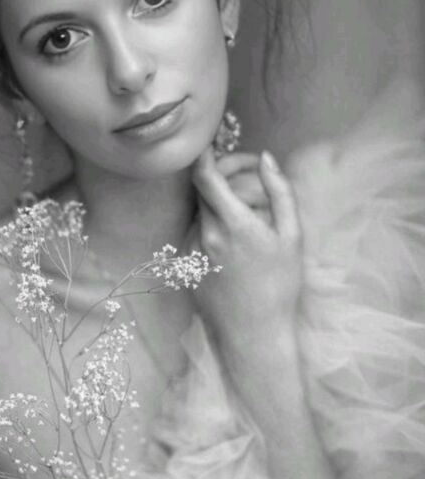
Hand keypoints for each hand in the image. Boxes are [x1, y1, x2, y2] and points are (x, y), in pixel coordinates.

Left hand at [185, 147, 303, 343]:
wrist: (254, 332)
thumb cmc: (280, 285)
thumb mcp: (292, 236)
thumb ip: (280, 192)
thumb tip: (265, 158)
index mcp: (233, 223)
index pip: (205, 176)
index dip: (206, 155)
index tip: (212, 146)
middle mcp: (205, 234)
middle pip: (202, 189)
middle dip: (221, 175)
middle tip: (245, 175)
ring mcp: (192, 251)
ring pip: (200, 211)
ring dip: (217, 202)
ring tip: (247, 211)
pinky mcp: (186, 265)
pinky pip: (196, 233)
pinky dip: (211, 225)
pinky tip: (234, 241)